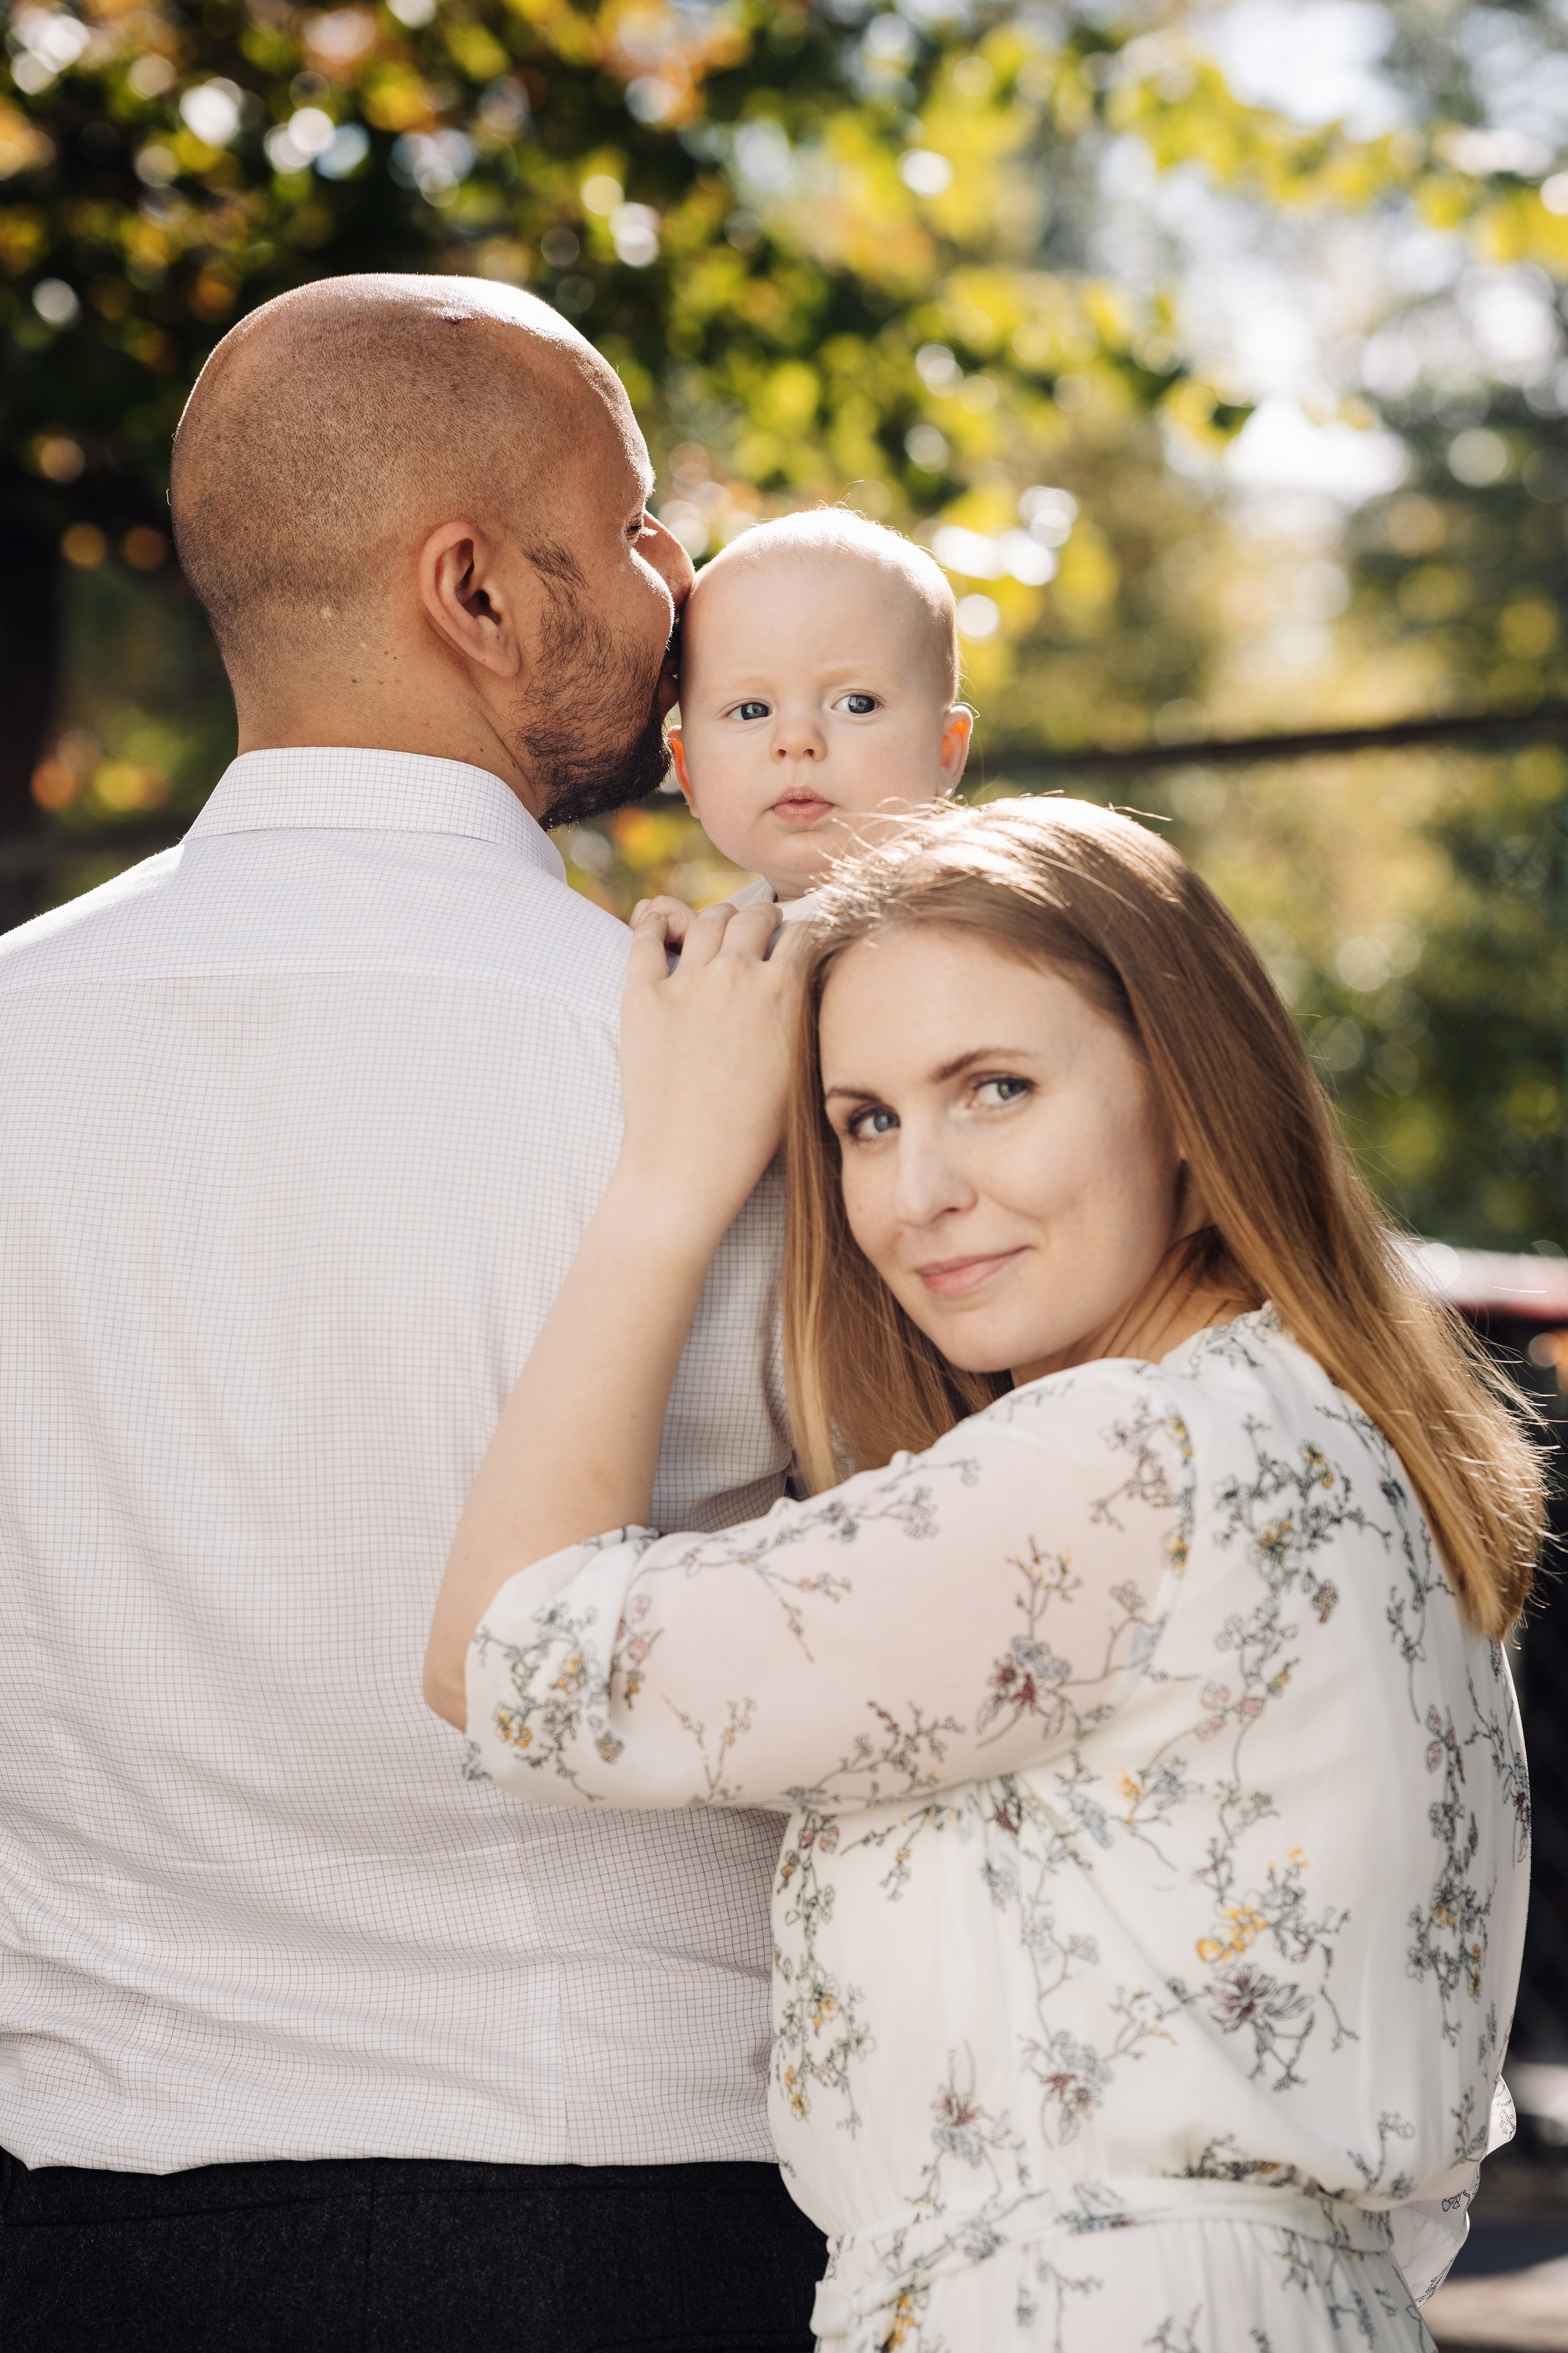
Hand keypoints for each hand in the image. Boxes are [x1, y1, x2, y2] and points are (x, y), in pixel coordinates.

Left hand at [620, 900, 809, 1234]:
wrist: (691, 1161)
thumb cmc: (755, 1131)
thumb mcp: (801, 1067)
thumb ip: (804, 1015)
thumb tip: (805, 985)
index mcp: (785, 989)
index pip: (802, 932)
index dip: (801, 932)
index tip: (795, 937)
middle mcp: (738, 973)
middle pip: (752, 918)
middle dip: (760, 918)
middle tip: (758, 926)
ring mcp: (687, 981)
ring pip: (706, 921)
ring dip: (716, 919)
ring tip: (717, 927)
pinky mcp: (642, 995)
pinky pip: (646, 940)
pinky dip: (654, 925)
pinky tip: (658, 924)